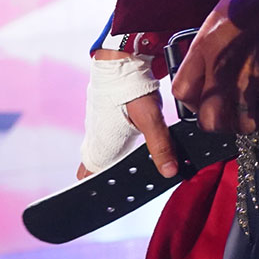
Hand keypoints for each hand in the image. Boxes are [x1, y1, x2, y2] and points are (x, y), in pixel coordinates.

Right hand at [79, 52, 175, 179]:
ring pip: (102, 151)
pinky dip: (117, 145)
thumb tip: (169, 172)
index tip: (107, 198)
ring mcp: (100, 125)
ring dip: (113, 161)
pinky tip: (133, 144)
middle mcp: (96, 138)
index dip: (96, 188)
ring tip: (131, 170)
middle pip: (95, 166)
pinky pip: (108, 136)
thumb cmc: (130, 88)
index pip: (89, 176)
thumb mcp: (150, 119)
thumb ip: (160, 146)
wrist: (122, 59)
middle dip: (107, 177)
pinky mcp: (107, 115)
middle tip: (123, 186)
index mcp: (101, 146)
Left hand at [171, 0, 258, 135]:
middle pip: (210, 121)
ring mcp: (248, 80)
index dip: (194, 104)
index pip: (182, 93)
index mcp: (204, 49)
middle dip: (222, 121)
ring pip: (243, 125)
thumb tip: (211, 64)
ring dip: (253, 120)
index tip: (205, 102)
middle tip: (234, 113)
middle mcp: (221, 70)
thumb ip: (210, 46)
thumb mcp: (220, 16)